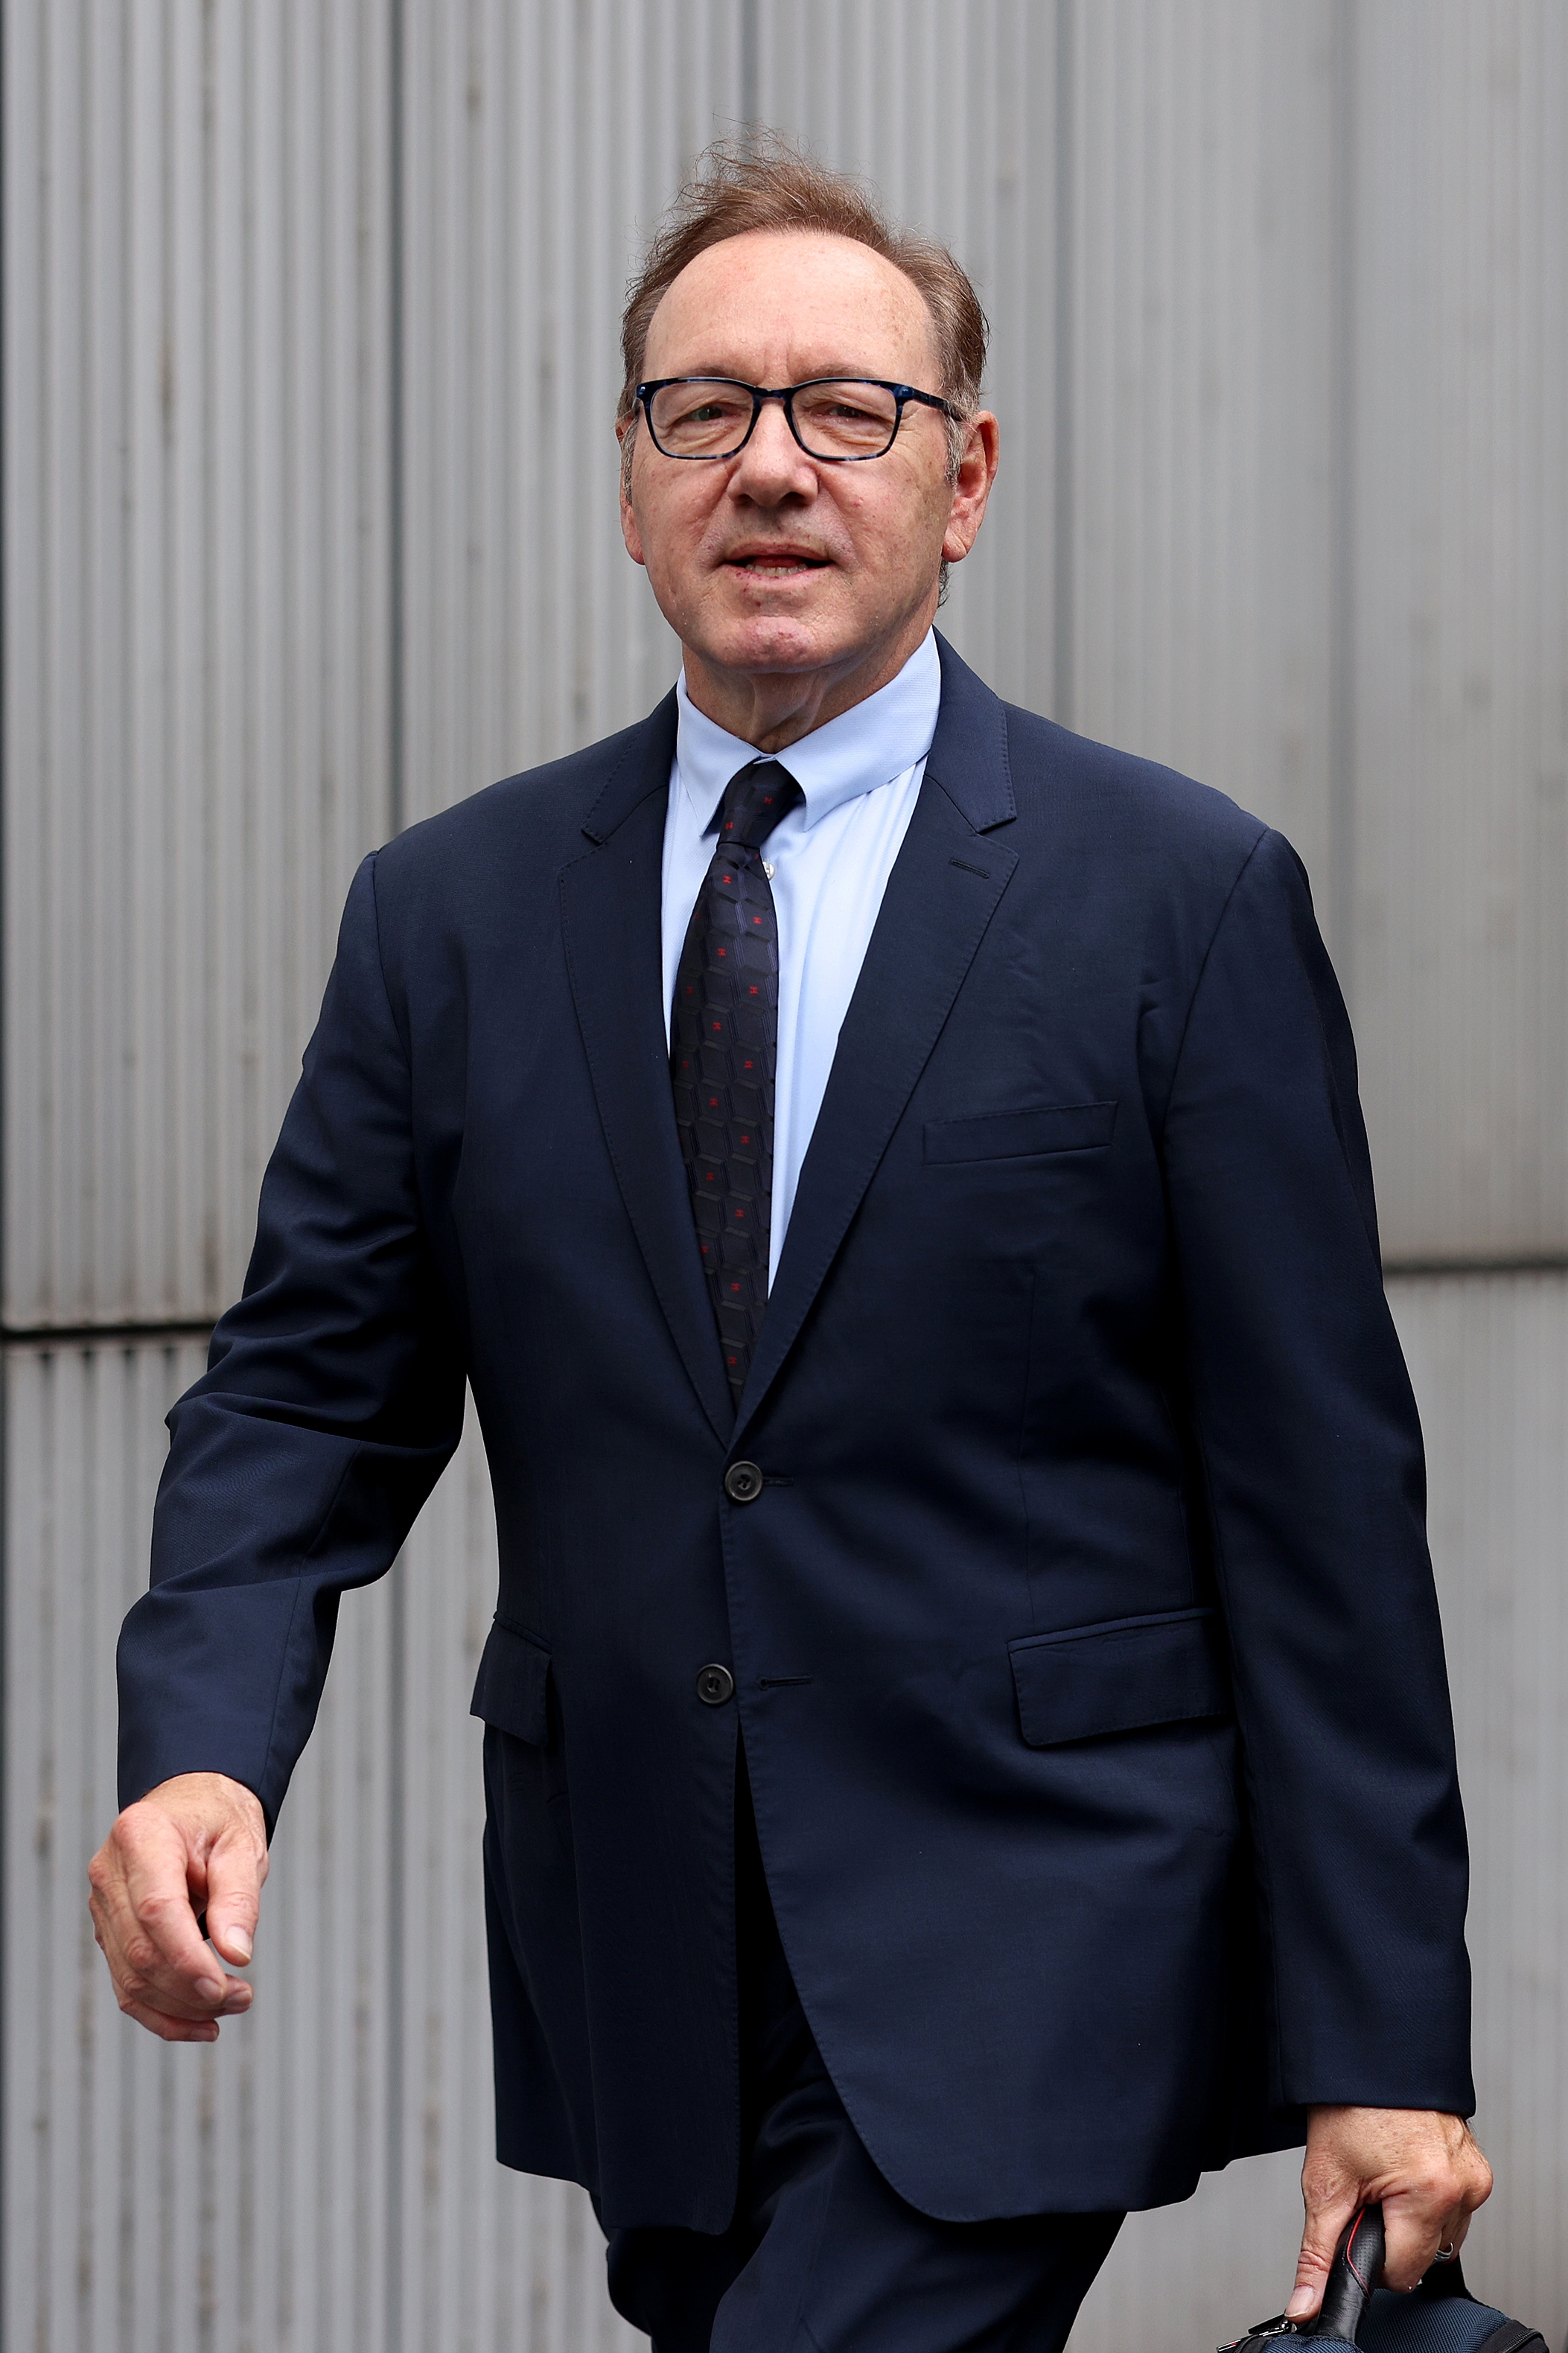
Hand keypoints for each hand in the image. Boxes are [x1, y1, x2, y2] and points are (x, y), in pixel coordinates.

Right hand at [88, 1772, 268, 2042]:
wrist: (191, 1806)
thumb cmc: (217, 1821)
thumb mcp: (242, 1844)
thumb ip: (239, 1897)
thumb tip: (237, 1953)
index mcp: (141, 1835)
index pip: (156, 1910)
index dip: (187, 1959)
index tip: (225, 1986)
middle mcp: (109, 1871)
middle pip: (141, 1950)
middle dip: (192, 1988)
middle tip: (243, 1997)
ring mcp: (102, 1905)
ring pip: (131, 1977)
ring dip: (182, 2005)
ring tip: (234, 2003)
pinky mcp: (109, 1932)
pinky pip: (126, 1986)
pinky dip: (161, 2014)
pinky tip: (200, 2025)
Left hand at [1285, 2106, 1491, 2319]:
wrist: (1367, 2056)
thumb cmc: (1347, 2107)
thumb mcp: (1324, 2185)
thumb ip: (1317, 2254)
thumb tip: (1306, 2304)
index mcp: (1430, 2193)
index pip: (1405, 2273)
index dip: (1372, 2256)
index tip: (1357, 2223)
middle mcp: (1462, 2186)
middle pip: (1426, 2256)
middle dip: (1392, 2235)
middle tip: (1368, 2191)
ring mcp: (1474, 2174)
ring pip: (1442, 2236)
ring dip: (1413, 2220)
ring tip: (1385, 2176)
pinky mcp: (1477, 2165)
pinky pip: (1454, 2209)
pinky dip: (1428, 2201)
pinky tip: (1404, 2170)